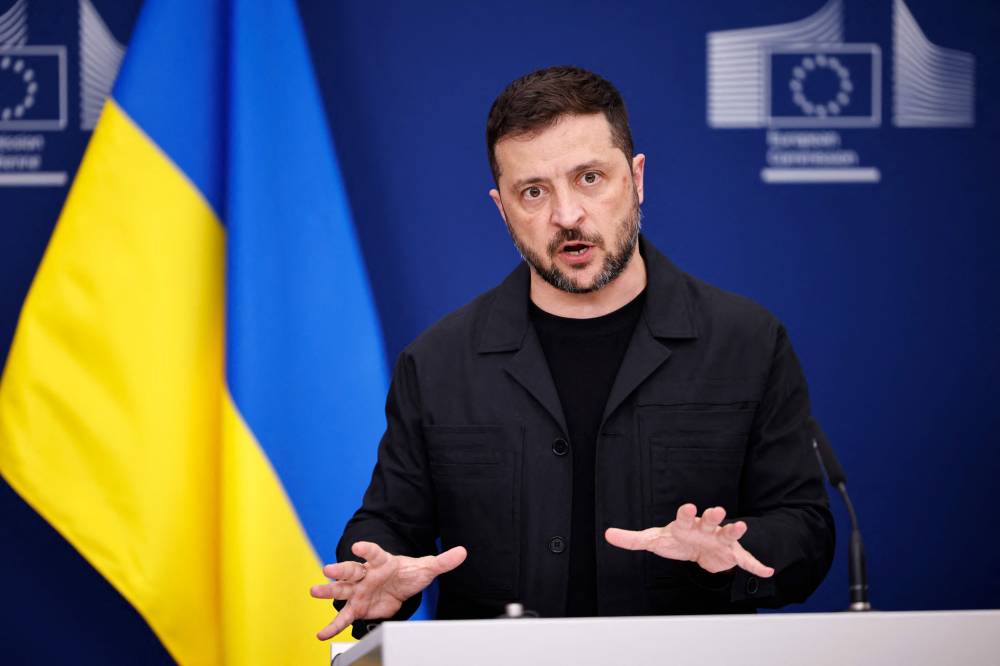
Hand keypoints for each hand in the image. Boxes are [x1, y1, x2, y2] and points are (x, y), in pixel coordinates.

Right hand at [310, 541, 466, 639]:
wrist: (398, 586)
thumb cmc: (408, 573)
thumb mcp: (426, 568)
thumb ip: (442, 561)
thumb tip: (463, 552)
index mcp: (382, 561)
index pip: (373, 552)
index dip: (366, 549)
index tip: (357, 546)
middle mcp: (366, 573)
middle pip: (351, 570)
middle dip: (339, 569)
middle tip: (327, 569)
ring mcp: (359, 590)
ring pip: (341, 589)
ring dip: (328, 591)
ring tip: (314, 591)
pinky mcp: (357, 607)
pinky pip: (344, 617)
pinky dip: (332, 626)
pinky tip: (321, 634)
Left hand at [604, 503, 773, 576]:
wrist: (699, 549)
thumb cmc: (676, 540)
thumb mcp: (654, 540)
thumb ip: (633, 539)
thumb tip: (607, 535)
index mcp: (686, 524)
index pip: (684, 516)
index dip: (686, 513)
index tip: (689, 507)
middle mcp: (705, 528)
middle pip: (710, 519)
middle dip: (713, 515)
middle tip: (717, 510)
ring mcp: (720, 539)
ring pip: (728, 532)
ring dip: (735, 529)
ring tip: (742, 527)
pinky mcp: (732, 553)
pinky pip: (746, 560)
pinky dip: (756, 566)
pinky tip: (768, 571)